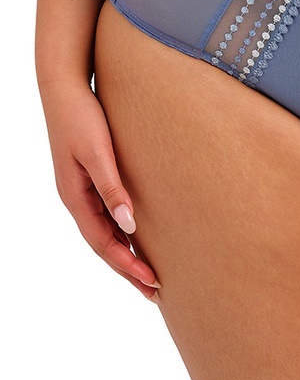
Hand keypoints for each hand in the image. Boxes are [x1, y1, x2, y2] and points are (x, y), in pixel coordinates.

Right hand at [38, 77, 160, 300]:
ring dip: (128, 255)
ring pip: (108, 233)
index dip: (128, 265)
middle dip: (129, 270)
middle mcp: (78, 199)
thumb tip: (129, 225)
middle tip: (155, 293)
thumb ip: (112, 188)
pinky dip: (124, 234)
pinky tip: (139, 240)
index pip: (104, 243)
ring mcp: (83, 191)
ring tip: (150, 276)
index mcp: (75, 197)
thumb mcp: (98, 152)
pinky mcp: (92, 179)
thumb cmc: (81, 116)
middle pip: (106, 245)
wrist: (64, 86)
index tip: (153, 282)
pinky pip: (109, 216)